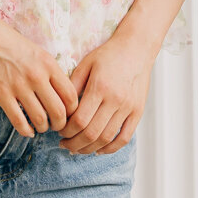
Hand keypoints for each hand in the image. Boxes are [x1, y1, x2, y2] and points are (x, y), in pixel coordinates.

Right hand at [0, 6, 78, 138]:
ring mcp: (19, 85)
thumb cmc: (9, 41)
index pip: (70, 95)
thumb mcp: (36, 51)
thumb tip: (60, 93)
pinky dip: (26, 131)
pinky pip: (18, 121)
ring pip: (40, 119)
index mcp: (48, 63)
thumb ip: (49, 71)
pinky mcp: (1, 94)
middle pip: (59, 111)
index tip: (69, 114)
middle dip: (60, 124)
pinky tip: (27, 131)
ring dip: (43, 128)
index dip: (73, 110)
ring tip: (41, 126)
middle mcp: (37, 75)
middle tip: (57, 126)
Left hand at [57, 34, 152, 154]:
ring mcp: (128, 107)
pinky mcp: (138, 112)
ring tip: (77, 149)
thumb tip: (60, 107)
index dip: (66, 130)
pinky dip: (110, 148)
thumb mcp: (86, 63)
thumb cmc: (108, 54)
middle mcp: (115, 99)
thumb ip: (73, 85)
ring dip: (89, 148)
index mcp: (99, 87)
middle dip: (74, 143)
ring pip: (106, 138)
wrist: (136, 48)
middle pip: (92, 133)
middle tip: (64, 144)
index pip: (80, 120)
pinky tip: (98, 149)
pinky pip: (124, 137)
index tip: (59, 130)